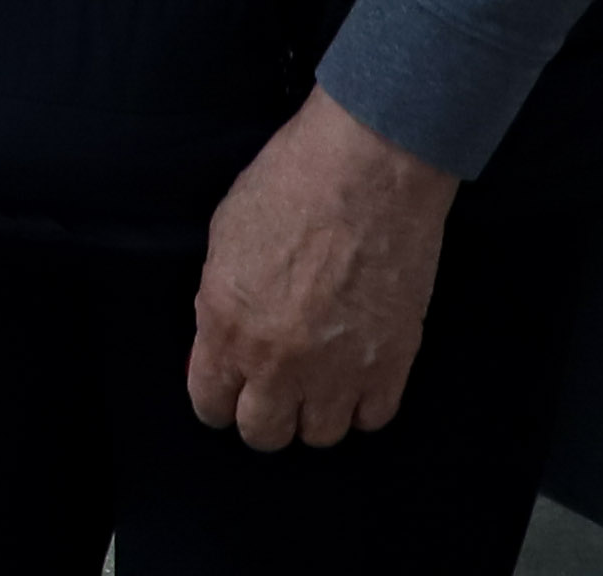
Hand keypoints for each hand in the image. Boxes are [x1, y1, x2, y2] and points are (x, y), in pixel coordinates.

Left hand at [185, 86, 456, 449]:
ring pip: (321, 435)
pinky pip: (373, 418)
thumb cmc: (291, 181)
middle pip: (264, 433)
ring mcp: (338, 370)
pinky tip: (358, 373)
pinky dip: (364, 402)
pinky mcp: (392, 364)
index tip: (228, 389)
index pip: (210, 402)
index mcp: (226, 325)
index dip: (216, 397)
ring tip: (320, 378)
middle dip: (263, 413)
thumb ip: (220, 299)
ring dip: (316, 410)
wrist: (368, 167)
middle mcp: (278, 362)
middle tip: (274, 386)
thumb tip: (224, 337)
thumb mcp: (225, 235)